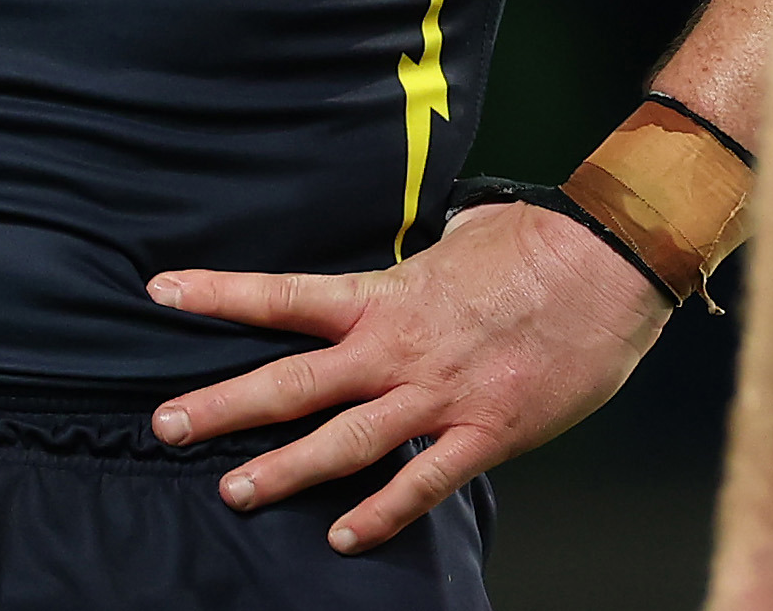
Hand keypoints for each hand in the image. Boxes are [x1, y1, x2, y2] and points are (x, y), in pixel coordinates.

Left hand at [144, 200, 670, 552]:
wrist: (610, 263)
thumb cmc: (541, 242)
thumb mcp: (463, 236)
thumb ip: (428, 252)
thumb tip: (431, 237)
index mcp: (388, 295)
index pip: (286, 295)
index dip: (220, 294)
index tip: (162, 292)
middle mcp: (399, 349)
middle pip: (295, 381)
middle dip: (226, 406)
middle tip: (168, 425)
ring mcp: (439, 396)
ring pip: (345, 441)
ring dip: (285, 469)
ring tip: (235, 491)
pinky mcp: (484, 432)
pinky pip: (423, 483)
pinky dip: (380, 513)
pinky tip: (343, 537)